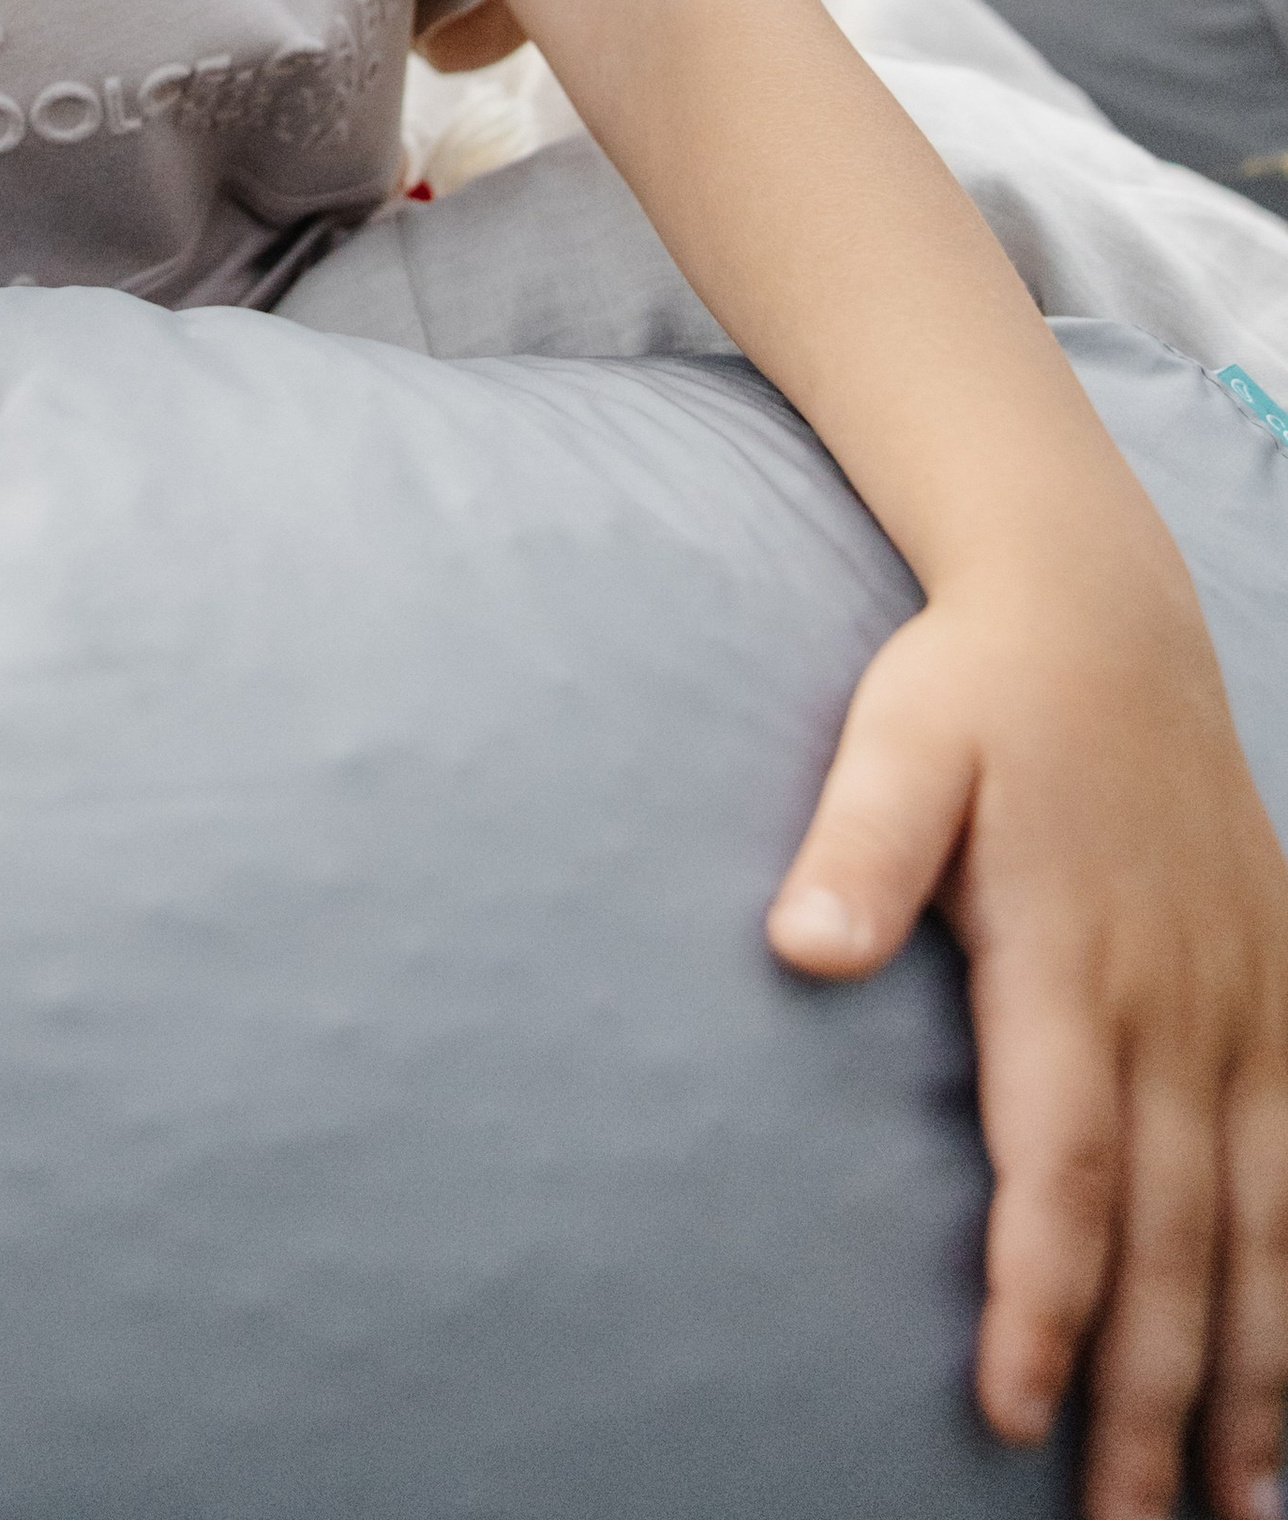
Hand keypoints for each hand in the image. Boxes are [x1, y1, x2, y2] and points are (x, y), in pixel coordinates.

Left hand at [769, 573, 1287, 1519]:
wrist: (1099, 606)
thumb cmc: (977, 687)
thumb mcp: (898, 737)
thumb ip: (856, 846)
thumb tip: (797, 946)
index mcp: (1073, 964)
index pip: (1061, 1171)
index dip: (1041, 1299)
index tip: (1006, 1412)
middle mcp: (1177, 1006)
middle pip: (1172, 1238)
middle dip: (1154, 1399)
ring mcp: (1244, 1005)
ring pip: (1262, 1225)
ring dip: (1258, 1373)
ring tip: (1244, 1508)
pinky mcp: (1279, 989)